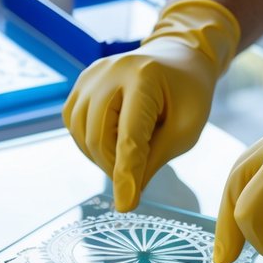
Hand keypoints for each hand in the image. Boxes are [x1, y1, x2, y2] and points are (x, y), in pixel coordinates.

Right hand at [63, 0, 239, 210]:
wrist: (177, 57)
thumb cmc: (187, 94)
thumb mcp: (186, 129)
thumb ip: (154, 159)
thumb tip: (127, 191)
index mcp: (144, 78)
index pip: (129, 136)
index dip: (126, 174)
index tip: (126, 206)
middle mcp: (110, 72)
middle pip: (99, 138)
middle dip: (115, 168)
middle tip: (135, 180)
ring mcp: (91, 75)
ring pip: (81, 134)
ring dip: (102, 158)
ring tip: (128, 157)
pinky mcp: (81, 83)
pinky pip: (74, 124)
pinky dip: (90, 143)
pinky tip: (111, 142)